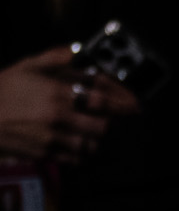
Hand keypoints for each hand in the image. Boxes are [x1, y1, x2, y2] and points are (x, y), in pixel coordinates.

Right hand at [0, 46, 140, 162]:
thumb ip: (56, 58)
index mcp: (56, 92)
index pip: (101, 100)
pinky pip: (75, 159)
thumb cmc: (3, 88)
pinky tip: (75, 142)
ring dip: (94, 138)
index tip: (134, 104)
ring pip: (90, 145)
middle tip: (107, 116)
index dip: (122, 102)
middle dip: (108, 121)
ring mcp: (51, 138)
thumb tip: (78, 51)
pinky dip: (80, 152)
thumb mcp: (27, 66)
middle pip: (102, 127)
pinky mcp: (44, 154)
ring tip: (89, 130)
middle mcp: (57, 117)